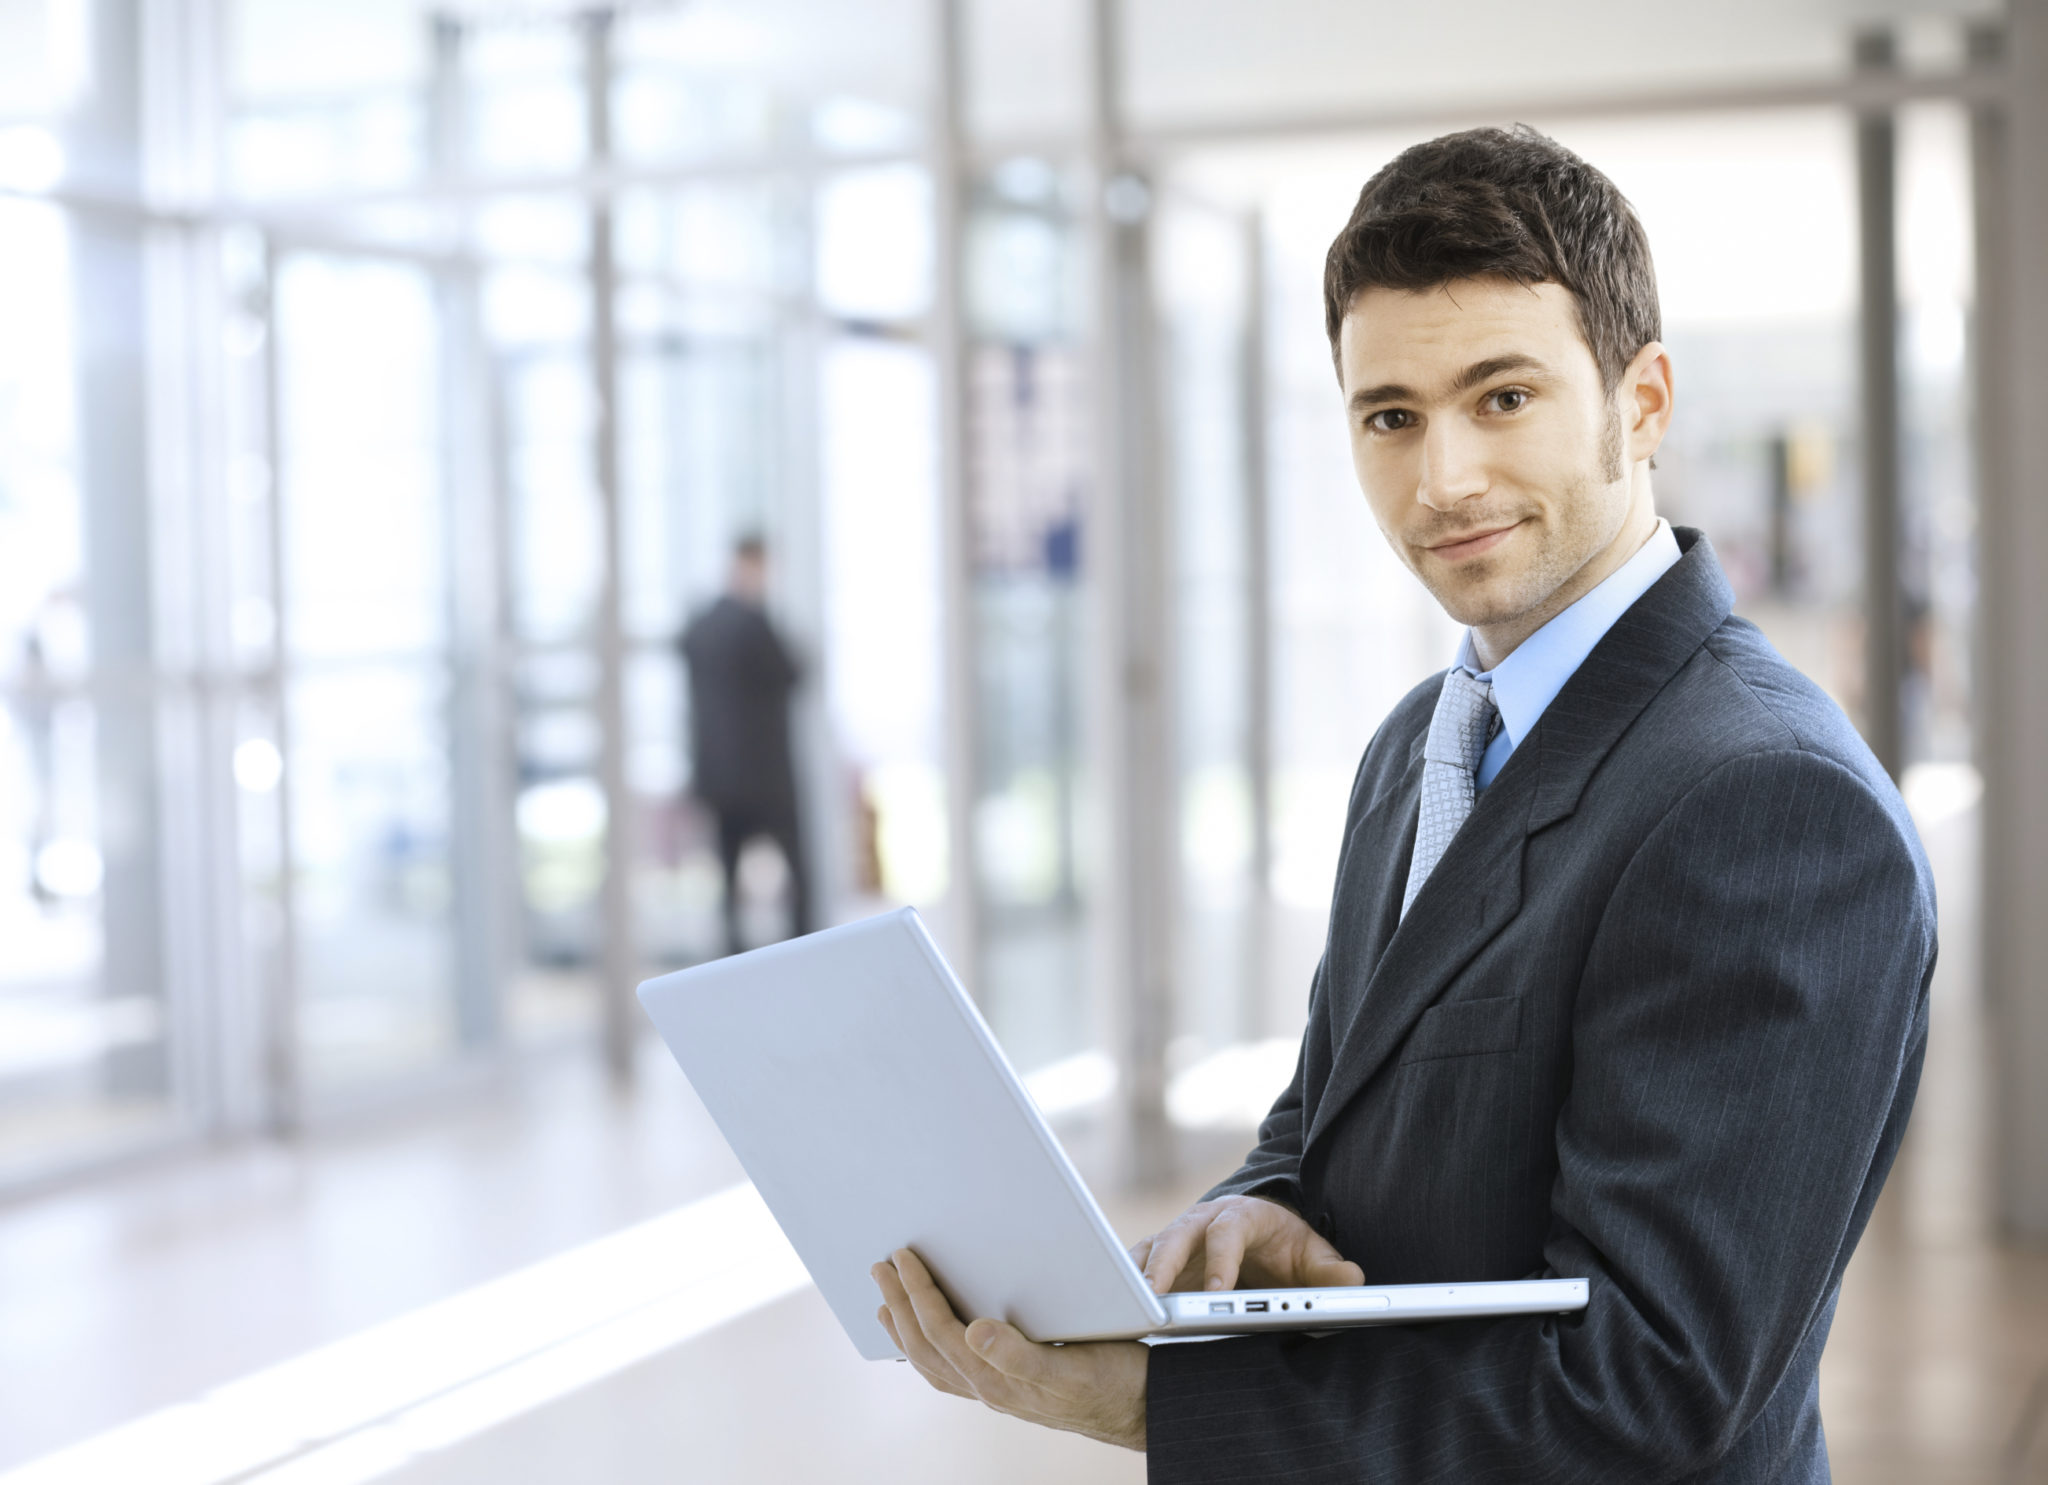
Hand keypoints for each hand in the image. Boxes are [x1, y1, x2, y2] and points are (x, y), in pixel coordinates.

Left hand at [871, 1248, 1147, 1450]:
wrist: (1145, 1408)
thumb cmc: (1115, 1382)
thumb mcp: (1073, 1367)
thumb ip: (1020, 1356)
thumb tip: (973, 1332)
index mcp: (999, 1380)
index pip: (940, 1332)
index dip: (917, 1293)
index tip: (902, 1256)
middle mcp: (990, 1388)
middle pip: (926, 1346)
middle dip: (899, 1304)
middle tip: (879, 1265)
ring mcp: (996, 1391)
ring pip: (933, 1361)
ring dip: (905, 1327)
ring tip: (886, 1301)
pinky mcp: (1008, 1388)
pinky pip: (951, 1369)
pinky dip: (927, 1348)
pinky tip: (927, 1336)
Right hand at [1130, 1195, 1363, 1294]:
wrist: (1264, 1232)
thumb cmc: (1287, 1247)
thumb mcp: (1313, 1254)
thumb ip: (1331, 1270)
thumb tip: (1354, 1279)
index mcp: (1241, 1215)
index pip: (1227, 1233)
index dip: (1221, 1261)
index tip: (1217, 1294)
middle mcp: (1203, 1220)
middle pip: (1175, 1236)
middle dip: (1161, 1267)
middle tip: (1150, 1299)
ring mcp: (1177, 1236)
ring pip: (1148, 1249)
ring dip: (1134, 1275)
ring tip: (1122, 1306)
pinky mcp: (1160, 1255)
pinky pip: (1135, 1265)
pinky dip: (1122, 1283)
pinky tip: (1113, 1309)